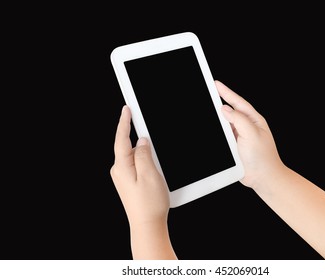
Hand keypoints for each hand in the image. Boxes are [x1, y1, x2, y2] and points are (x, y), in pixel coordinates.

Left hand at [110, 105, 169, 226]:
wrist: (147, 225)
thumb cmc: (149, 204)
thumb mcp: (150, 174)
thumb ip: (144, 154)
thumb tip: (142, 141)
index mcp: (122, 167)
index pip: (121, 138)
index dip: (124, 122)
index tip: (126, 109)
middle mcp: (119, 171)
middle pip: (127, 146)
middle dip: (136, 136)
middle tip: (144, 128)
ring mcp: (124, 177)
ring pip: (134, 155)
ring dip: (143, 151)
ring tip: (153, 155)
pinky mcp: (130, 182)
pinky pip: (136, 164)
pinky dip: (144, 160)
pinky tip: (152, 165)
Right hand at [216, 81, 285, 188]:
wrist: (263, 178)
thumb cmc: (263, 157)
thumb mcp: (252, 134)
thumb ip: (239, 119)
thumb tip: (225, 109)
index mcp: (254, 120)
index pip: (238, 102)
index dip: (226, 92)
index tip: (216, 84)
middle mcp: (246, 126)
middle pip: (230, 111)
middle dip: (219, 102)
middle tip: (207, 93)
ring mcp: (239, 136)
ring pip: (224, 123)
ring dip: (216, 118)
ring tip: (206, 109)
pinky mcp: (233, 146)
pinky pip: (222, 135)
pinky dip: (216, 131)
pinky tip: (211, 128)